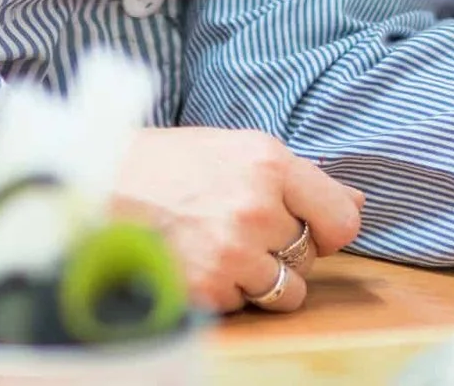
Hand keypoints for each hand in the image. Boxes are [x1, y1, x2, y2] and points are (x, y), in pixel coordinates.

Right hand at [111, 127, 363, 313]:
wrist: (95, 187)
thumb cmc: (167, 164)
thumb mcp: (236, 149)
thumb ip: (300, 177)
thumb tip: (358, 204)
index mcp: (268, 163)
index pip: (341, 218)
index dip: (332, 229)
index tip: (315, 229)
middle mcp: (256, 207)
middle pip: (310, 253)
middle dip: (285, 247)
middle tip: (241, 226)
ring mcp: (232, 252)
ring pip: (287, 288)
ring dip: (262, 276)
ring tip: (224, 247)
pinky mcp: (208, 289)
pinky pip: (247, 305)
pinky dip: (229, 292)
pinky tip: (200, 261)